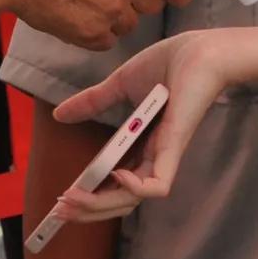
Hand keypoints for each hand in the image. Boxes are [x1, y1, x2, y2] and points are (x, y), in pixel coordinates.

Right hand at [46, 30, 242, 220]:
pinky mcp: (175, 146)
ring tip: (72, 198)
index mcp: (142, 146)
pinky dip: (135, 188)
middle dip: (88, 209)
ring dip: (99, 204)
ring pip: (133, 199)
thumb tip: (59, 114)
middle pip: (120, 200)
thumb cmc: (168, 64)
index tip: (60, 200)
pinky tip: (116, 174)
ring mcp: (165, 154)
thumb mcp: (119, 84)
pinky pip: (158, 185)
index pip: (115, 185)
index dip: (89, 196)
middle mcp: (153, 157)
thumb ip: (92, 102)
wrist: (199, 49)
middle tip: (59, 210)